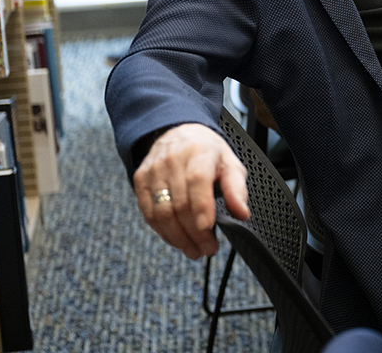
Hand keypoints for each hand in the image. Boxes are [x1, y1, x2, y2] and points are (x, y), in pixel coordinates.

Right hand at [132, 123, 249, 259]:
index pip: (197, 184)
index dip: (202, 212)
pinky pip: (148, 212)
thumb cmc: (206, 151)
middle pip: (179, 205)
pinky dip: (162, 231)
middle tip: (206, 249)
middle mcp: (173, 160)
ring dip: (177, 238)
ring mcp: (153, 170)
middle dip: (193, 234)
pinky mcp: (140, 180)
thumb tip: (241, 213)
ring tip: (192, 249)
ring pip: (161, 213)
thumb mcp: (230, 163)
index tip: (209, 234)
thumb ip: (237, 189)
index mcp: (199, 152)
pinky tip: (175, 238)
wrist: (178, 132)